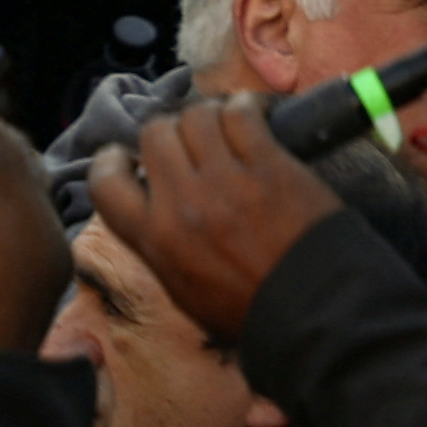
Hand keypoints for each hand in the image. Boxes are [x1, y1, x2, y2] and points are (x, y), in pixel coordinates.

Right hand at [88, 93, 344, 343]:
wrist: (320, 318)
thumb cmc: (253, 313)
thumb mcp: (183, 292)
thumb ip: (157, 246)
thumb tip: (149, 205)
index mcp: (156, 240)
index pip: (105, 180)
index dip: (113, 160)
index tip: (130, 159)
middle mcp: (183, 204)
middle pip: (154, 133)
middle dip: (169, 133)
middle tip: (189, 144)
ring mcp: (227, 182)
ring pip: (196, 116)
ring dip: (207, 118)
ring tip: (224, 129)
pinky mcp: (270, 167)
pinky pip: (241, 114)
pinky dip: (244, 108)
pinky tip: (252, 118)